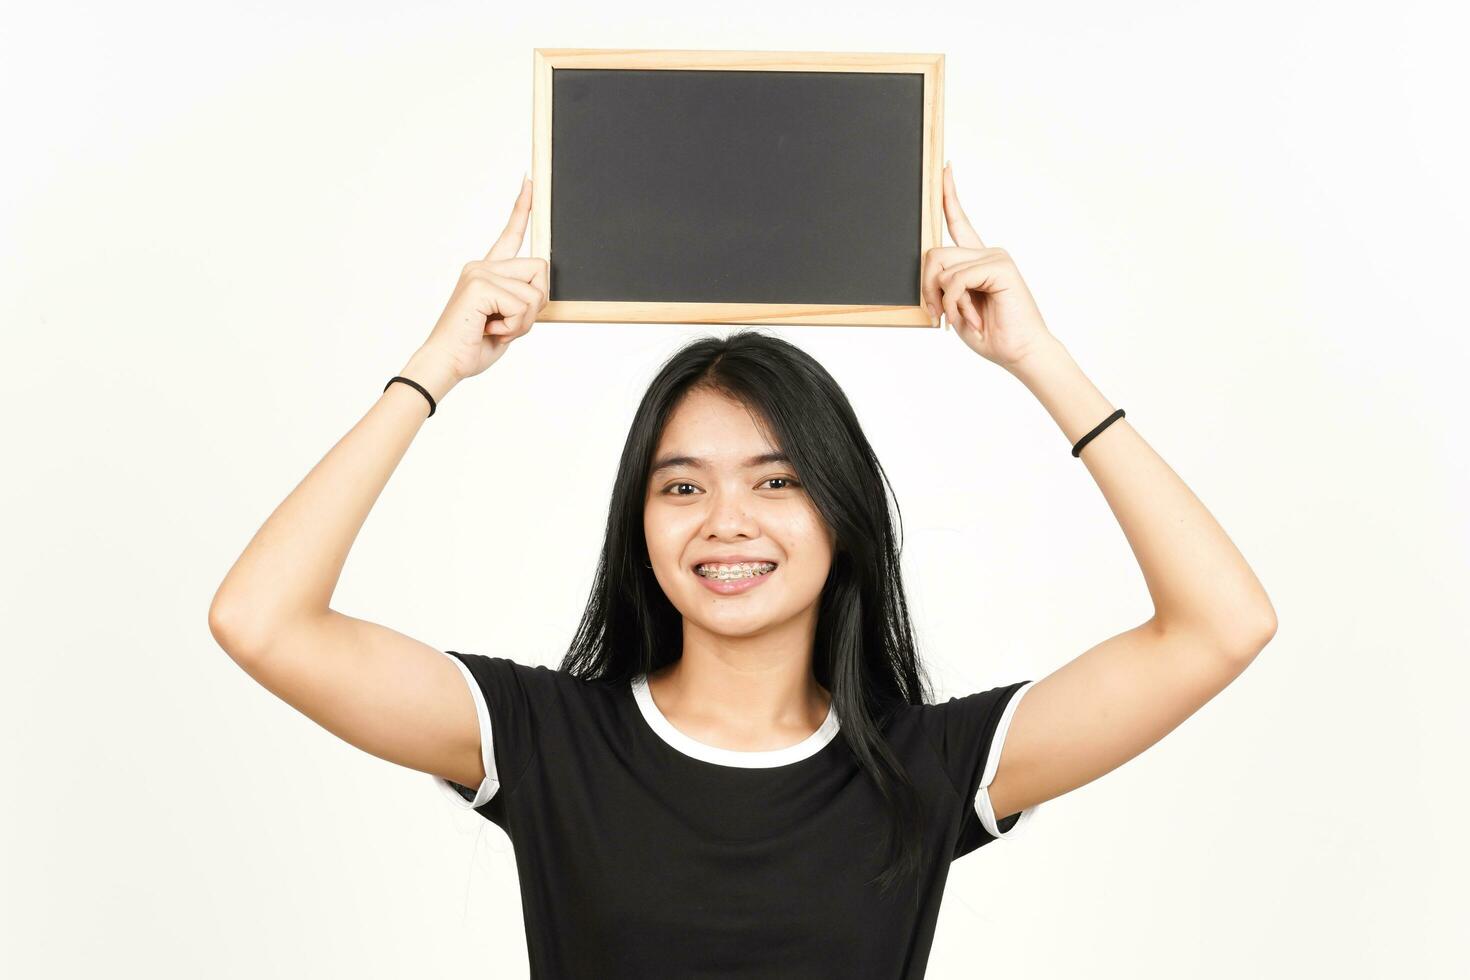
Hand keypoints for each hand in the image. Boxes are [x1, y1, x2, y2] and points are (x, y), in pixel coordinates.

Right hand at [419, 175, 547, 381]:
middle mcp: (482, 266)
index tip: (529, 181)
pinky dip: (515, 326)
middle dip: (537, 303)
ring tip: (496, 329)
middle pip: (541, 268)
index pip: (510, 234)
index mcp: (487, 272)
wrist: (445, 364)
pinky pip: (523, 304)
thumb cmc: (471, 347)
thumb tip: (541, 290)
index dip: (522, 208)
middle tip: (508, 324)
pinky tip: (490, 330)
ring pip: (536, 290)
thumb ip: (521, 302)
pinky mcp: (480, 284)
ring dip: (525, 320)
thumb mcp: (507, 322)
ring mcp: (480, 272)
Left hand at [922, 162, 1055, 370]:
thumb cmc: (991, 334)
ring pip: (942, 266)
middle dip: (927, 287)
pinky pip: (956, 278)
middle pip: (934, 253)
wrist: (1020, 353)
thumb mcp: (955, 308)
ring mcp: (995, 257)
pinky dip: (955, 303)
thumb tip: (928, 267)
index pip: (959, 221)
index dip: (949, 195)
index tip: (945, 168)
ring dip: (943, 300)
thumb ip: (942, 284)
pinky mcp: (1000, 266)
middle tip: (937, 315)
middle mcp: (987, 253)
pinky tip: (971, 318)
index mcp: (976, 261)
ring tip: (961, 319)